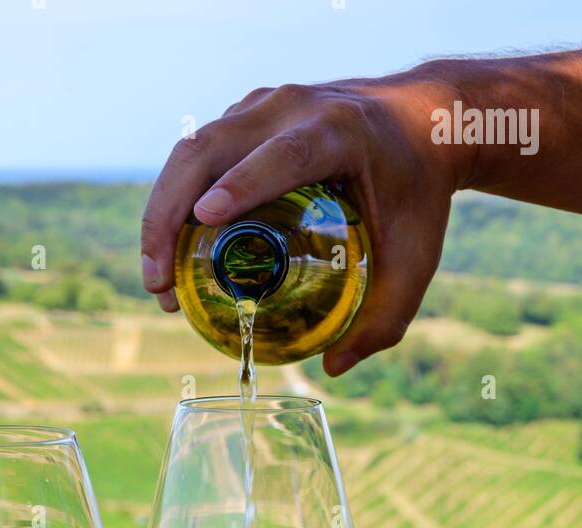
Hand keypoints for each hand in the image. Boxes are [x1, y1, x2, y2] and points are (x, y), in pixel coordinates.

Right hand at [140, 67, 465, 375]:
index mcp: (339, 131)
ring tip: (156, 279)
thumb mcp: (416, 259)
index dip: (242, 184)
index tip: (206, 219)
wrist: (424, 121)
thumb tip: (334, 367)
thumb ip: (384, 318)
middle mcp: (294, 107)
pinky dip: (174, 199)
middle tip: (159, 283)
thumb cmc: (419, 193)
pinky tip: (171, 251)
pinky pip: (197, 154)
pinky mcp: (247, 115)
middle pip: (212, 149)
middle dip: (170, 214)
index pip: (283, 154)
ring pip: (192, 150)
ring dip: (161, 211)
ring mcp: (264, 105)